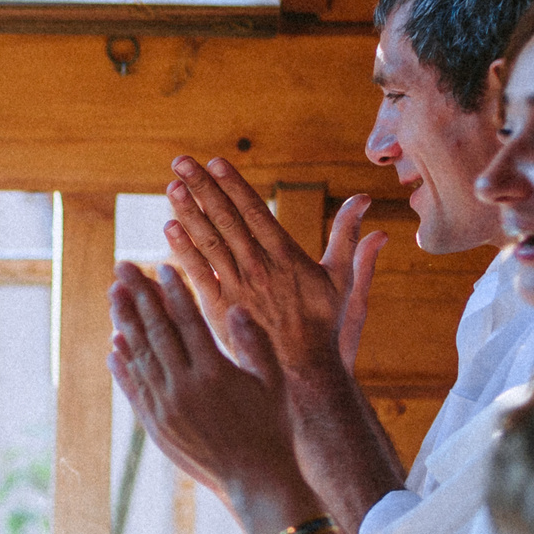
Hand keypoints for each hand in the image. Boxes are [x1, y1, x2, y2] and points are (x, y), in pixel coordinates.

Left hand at [108, 261, 302, 505]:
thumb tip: (235, 307)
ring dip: (124, 323)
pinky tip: (114, 345)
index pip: (187, 320)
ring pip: (139, 356)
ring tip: (113, 295)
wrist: (257, 482)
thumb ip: (254, 343)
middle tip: (122, 266)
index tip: (161, 266)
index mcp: (216, 372)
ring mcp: (166, 408)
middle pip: (155, 331)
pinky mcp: (156, 427)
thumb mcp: (273, 383)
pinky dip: (123, 366)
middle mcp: (185, 388)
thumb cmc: (273, 429)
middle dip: (137, 295)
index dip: (172, 291)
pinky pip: (133, 389)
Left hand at [163, 156, 384, 375]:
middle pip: (226, 219)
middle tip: (182, 162)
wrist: (303, 372)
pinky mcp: (219, 309)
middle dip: (203, 189)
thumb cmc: (324, 325)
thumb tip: (363, 200)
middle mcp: (258, 267)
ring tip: (172, 186)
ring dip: (189, 212)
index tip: (215, 163)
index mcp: (286, 256)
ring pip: (209, 242)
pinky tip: (169, 228)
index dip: (233, 185)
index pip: (255, 211)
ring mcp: (236, 287)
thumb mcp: (343, 279)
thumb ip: (348, 237)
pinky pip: (198, 273)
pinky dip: (184, 250)